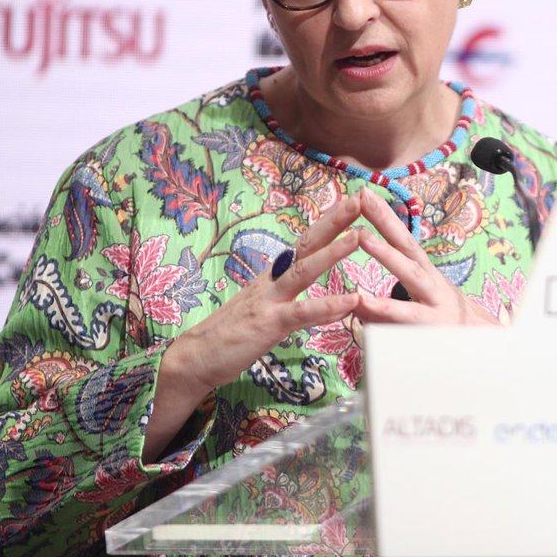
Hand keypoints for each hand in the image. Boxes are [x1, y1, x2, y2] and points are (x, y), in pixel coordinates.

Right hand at [145, 194, 368, 460]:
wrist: (194, 358)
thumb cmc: (233, 333)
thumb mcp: (267, 305)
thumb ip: (290, 292)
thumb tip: (315, 282)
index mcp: (275, 275)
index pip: (307, 240)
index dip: (330, 220)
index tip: (354, 199)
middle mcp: (273, 280)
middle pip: (307, 243)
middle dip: (336, 219)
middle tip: (361, 197)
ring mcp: (269, 300)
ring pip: (304, 271)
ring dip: (332, 253)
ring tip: (359, 236)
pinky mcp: (268, 324)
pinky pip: (301, 313)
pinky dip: (327, 306)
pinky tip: (351, 300)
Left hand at [353, 187, 499, 325]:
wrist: (479, 348)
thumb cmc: (443, 318)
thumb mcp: (423, 294)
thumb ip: (395, 284)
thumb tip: (367, 270)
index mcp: (424, 273)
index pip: (402, 239)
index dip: (385, 216)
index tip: (365, 192)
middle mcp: (430, 283)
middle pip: (407, 247)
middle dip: (385, 222)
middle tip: (364, 200)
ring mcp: (432, 304)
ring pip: (409, 275)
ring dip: (386, 254)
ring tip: (364, 237)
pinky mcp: (428, 329)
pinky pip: (401, 318)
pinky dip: (381, 311)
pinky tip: (362, 304)